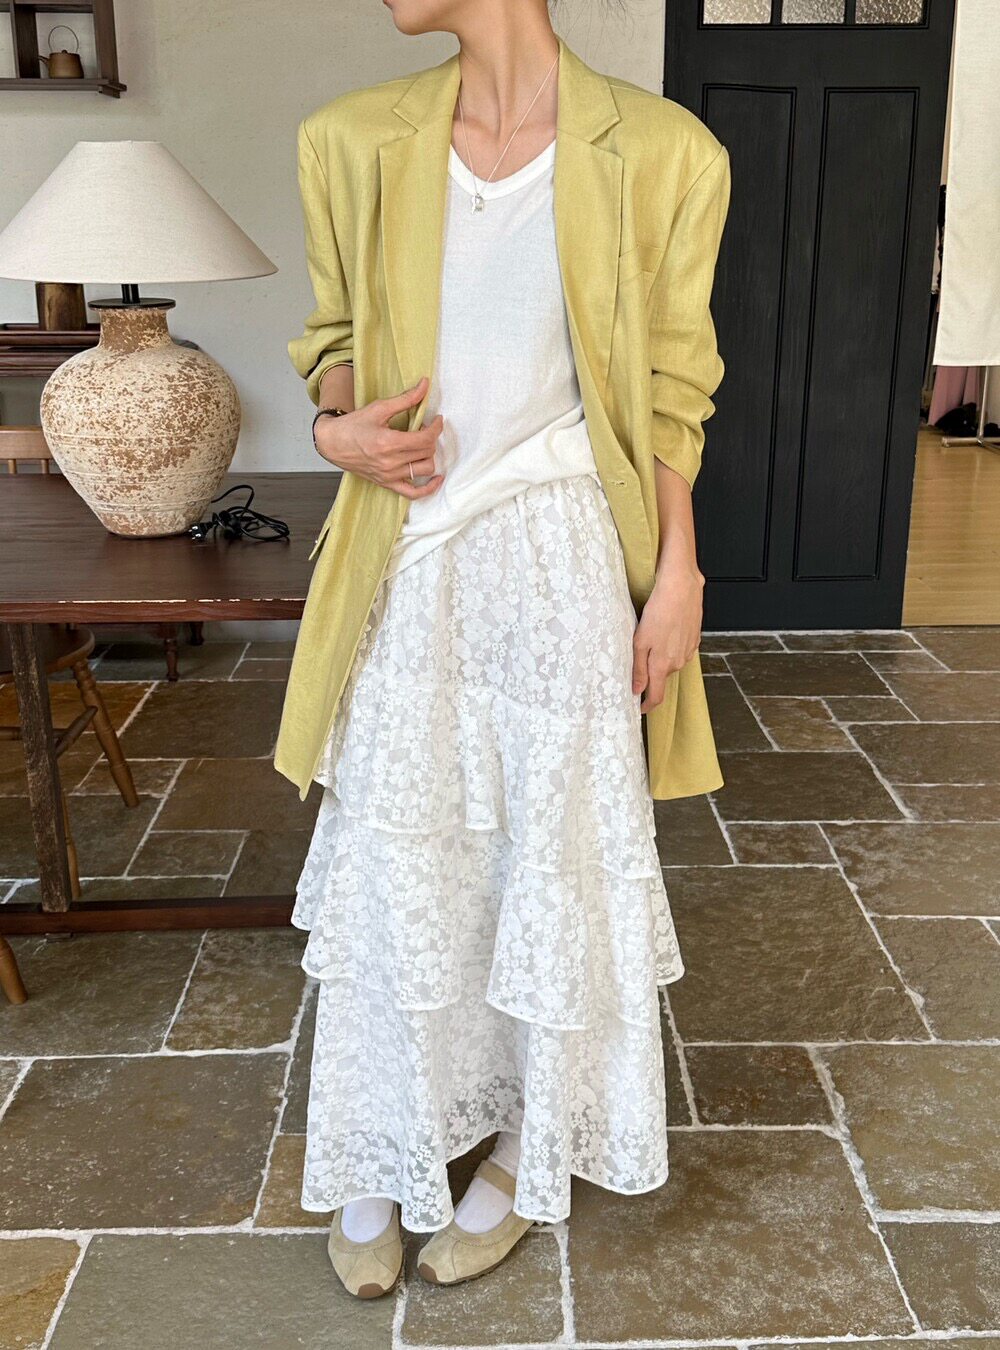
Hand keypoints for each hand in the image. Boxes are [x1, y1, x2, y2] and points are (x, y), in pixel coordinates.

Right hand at [314, 375, 444, 498]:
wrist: (332, 443)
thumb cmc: (353, 425)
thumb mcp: (379, 408)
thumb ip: (405, 399)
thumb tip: (425, 386)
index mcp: (388, 442)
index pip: (425, 438)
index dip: (436, 428)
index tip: (437, 420)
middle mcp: (390, 462)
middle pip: (427, 452)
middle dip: (430, 438)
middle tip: (423, 428)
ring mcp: (389, 476)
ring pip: (425, 470)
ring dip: (429, 456)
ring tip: (422, 446)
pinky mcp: (387, 483)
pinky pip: (413, 493)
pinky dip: (428, 488)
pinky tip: (436, 478)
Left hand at [631, 559, 704, 712]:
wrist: (681, 588)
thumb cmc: (659, 611)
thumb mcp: (640, 641)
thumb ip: (638, 669)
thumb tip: (637, 690)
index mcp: (662, 665)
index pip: (656, 696)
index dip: (647, 706)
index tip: (639, 709)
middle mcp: (678, 662)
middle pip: (662, 677)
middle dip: (651, 675)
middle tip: (638, 659)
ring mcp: (689, 651)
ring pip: (671, 662)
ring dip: (661, 658)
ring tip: (652, 638)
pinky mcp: (694, 639)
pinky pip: (680, 650)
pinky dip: (671, 646)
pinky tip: (665, 630)